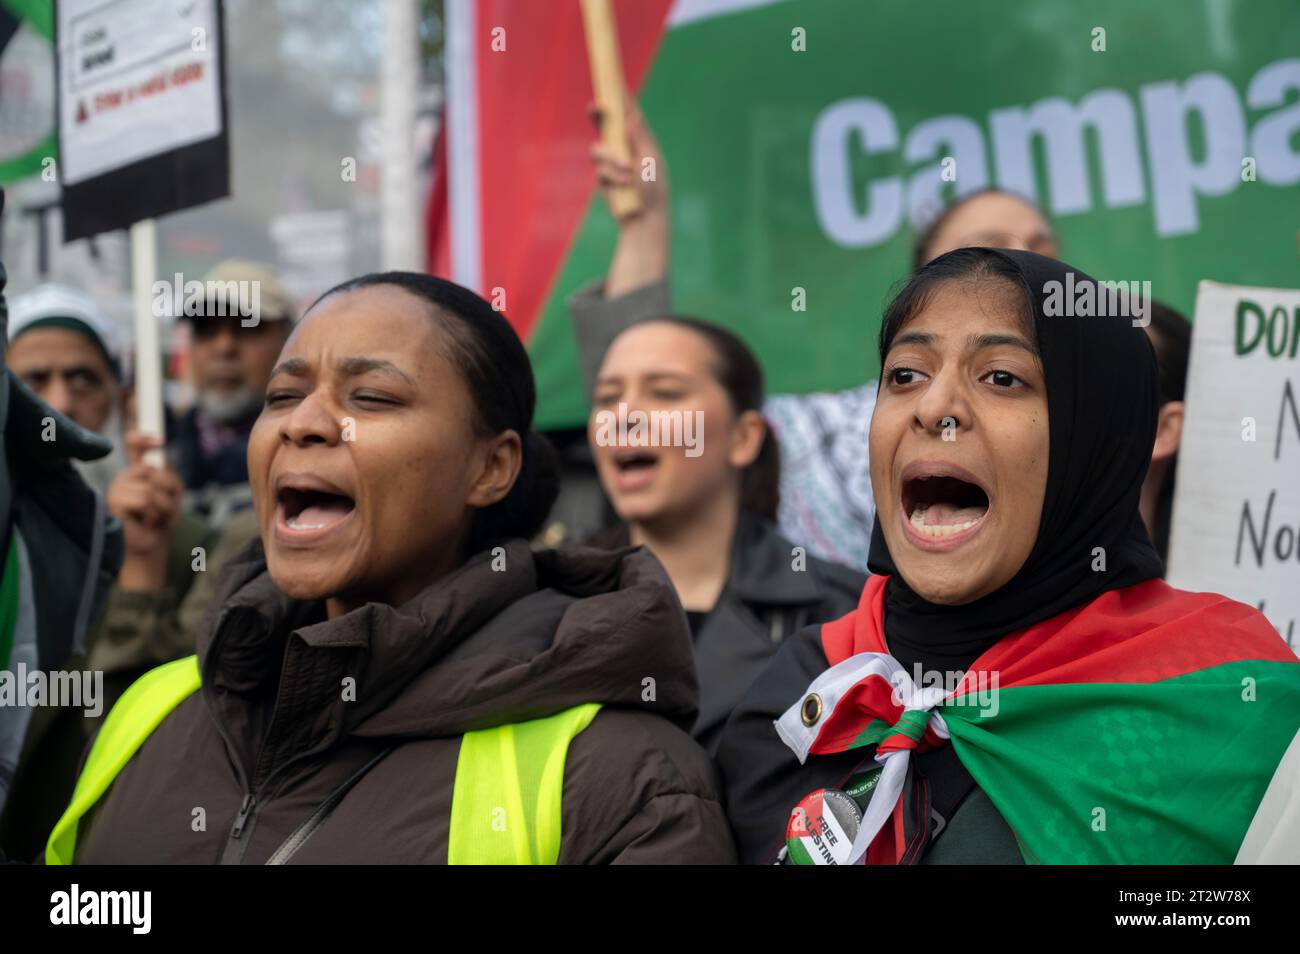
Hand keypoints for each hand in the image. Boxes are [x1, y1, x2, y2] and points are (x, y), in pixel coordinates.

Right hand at [106, 433, 182, 588]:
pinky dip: (153, 515)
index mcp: (137, 472)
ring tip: (154, 518)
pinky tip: (145, 523)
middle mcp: (125, 477)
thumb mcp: (171, 493)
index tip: (160, 441)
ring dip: (163, 507)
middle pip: (153, 471)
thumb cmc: (162, 521)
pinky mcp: (113, 502)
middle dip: (168, 493)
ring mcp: (117, 489)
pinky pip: (145, 499)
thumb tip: (154, 465)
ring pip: (151, 488)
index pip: (134, 445)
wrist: (151, 546)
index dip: (143, 439)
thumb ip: (166, 476)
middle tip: (164, 510)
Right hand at [588, 97, 667, 222]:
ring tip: (626, 174)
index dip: (620, 97)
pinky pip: (599, 169)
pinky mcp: (605, 177)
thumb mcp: (650, 160)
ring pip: (598, 149)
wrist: (644, 218)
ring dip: (610, 161)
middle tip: (593, 108)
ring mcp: (613, 162)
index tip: (612, 80)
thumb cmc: (653, 188)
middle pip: (606, 124)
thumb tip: (632, 114)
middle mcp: (625, 147)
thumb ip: (640, 137)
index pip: (628, 113)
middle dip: (598, 116)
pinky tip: (621, 186)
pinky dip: (609, 177)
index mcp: (640, 139)